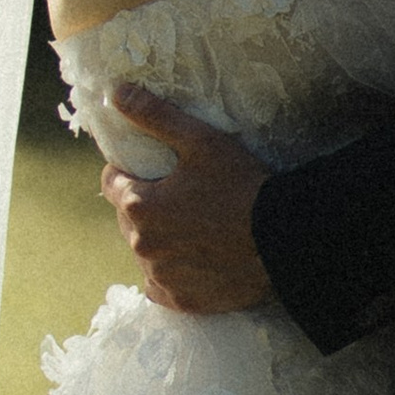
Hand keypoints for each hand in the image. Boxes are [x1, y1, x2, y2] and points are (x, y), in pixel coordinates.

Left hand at [101, 87, 271, 313]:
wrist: (282, 241)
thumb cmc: (242, 186)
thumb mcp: (201, 141)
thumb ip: (155, 116)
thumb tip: (116, 92)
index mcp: (139, 206)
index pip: (112, 182)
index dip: (130, 170)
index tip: (155, 168)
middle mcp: (142, 246)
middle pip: (129, 218)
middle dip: (146, 204)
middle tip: (183, 194)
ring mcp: (161, 277)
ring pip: (146, 251)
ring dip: (160, 239)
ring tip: (195, 225)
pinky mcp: (181, 301)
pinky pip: (163, 284)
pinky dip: (174, 271)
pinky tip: (198, 256)